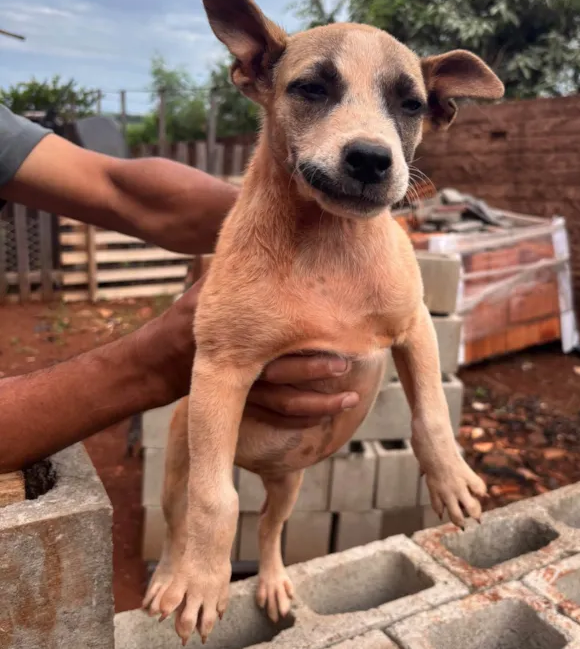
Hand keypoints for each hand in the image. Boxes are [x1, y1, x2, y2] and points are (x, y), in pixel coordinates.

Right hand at [139, 283, 359, 424]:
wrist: (161, 360)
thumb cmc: (188, 314)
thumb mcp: (206, 288)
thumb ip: (236, 271)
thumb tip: (260, 231)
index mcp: (236, 334)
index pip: (274, 336)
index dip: (307, 342)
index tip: (337, 334)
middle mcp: (241, 363)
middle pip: (285, 373)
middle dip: (317, 371)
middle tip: (349, 365)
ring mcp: (244, 388)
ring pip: (286, 402)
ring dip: (320, 404)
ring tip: (349, 400)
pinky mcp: (246, 404)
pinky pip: (278, 416)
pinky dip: (303, 417)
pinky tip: (327, 414)